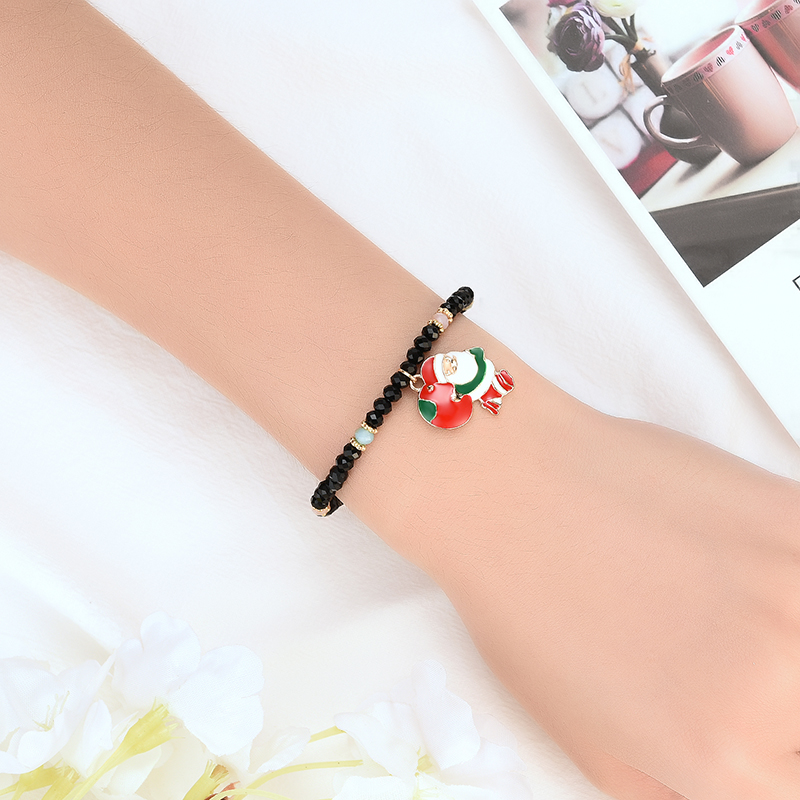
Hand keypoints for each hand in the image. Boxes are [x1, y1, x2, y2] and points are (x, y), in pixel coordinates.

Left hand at [435, 406, 799, 799]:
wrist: (505, 489)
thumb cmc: (522, 606)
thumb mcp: (586, 739)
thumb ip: (674, 788)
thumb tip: (735, 784)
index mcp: (723, 760)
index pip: (797, 784)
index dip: (772, 747)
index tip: (753, 714)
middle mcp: (772, 690)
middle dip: (775, 692)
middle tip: (716, 643)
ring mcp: (792, 594)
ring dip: (778, 625)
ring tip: (720, 598)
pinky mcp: (791, 516)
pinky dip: (786, 570)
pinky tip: (734, 557)